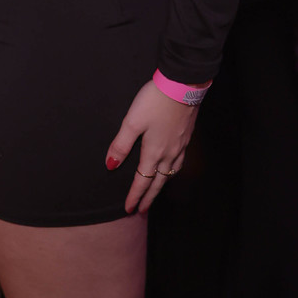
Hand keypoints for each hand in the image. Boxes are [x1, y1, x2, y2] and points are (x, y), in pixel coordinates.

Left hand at [108, 80, 197, 214]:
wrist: (182, 86)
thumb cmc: (154, 102)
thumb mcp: (131, 122)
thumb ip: (120, 145)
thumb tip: (111, 166)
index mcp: (153, 152)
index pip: (142, 181)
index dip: (134, 196)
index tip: (129, 209)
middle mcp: (169, 153)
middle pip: (158, 182)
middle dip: (149, 198)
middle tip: (142, 211)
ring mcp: (180, 145)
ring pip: (171, 173)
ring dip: (162, 185)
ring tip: (155, 192)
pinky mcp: (186, 136)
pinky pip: (179, 161)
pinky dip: (173, 171)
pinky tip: (171, 167)